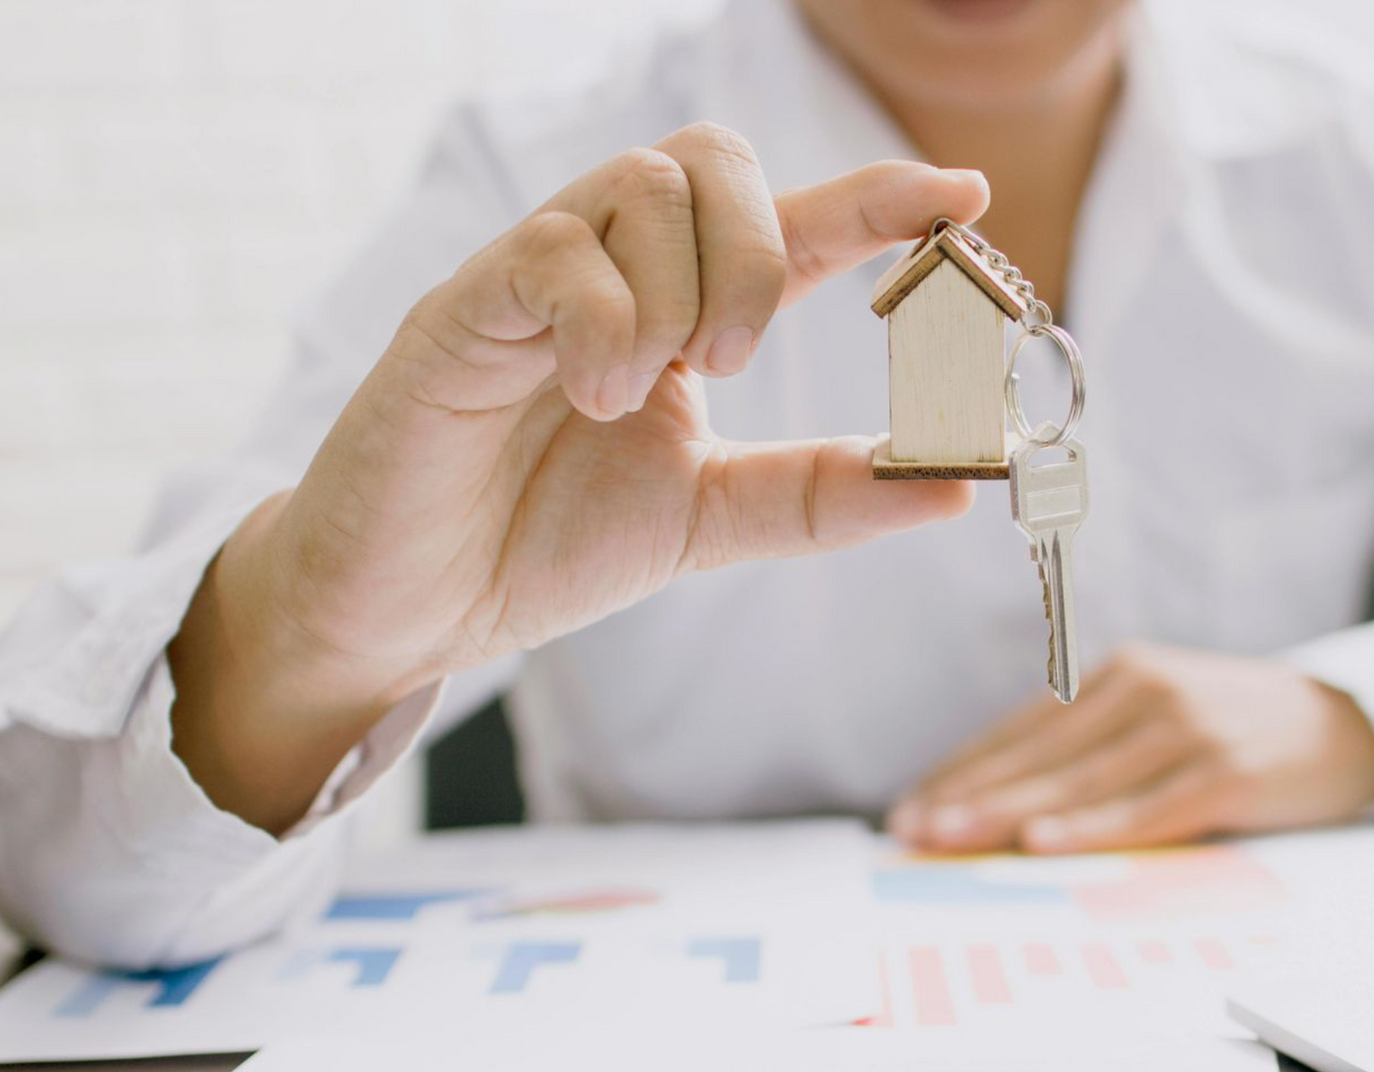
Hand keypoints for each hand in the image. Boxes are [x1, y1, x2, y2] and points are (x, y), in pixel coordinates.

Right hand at [169, 124, 990, 830]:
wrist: (409, 609)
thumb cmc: (542, 544)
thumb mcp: (711, 520)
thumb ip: (821, 495)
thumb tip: (954, 483)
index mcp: (675, 312)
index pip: (788, 226)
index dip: (876, 200)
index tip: (964, 194)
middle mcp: (610, 272)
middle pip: (713, 160)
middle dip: (760, 254)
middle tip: (731, 364)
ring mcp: (533, 277)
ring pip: (643, 185)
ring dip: (681, 293)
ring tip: (643, 393)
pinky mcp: (462, 307)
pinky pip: (555, 253)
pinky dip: (603, 324)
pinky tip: (591, 398)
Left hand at [889, 643, 1373, 853]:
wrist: (1348, 722)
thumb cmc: (1238, 729)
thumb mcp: (1163, 716)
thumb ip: (1097, 746)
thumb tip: (1009, 804)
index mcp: (1120, 674)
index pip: (1023, 729)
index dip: (963, 769)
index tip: (909, 806)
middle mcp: (1146, 689)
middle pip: (1039, 753)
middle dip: (967, 794)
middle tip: (911, 829)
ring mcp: (1186, 727)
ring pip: (1079, 780)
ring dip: (1008, 813)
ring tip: (951, 838)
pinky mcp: (1224, 769)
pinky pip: (1145, 807)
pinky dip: (1091, 827)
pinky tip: (1045, 842)